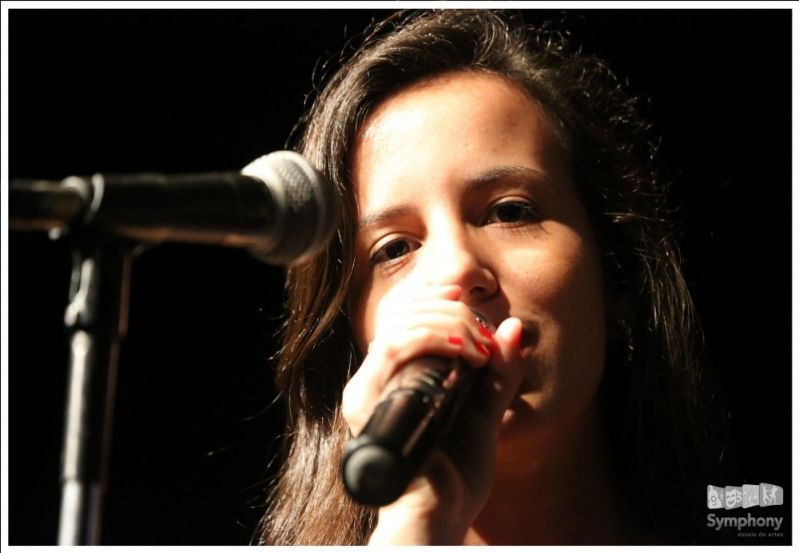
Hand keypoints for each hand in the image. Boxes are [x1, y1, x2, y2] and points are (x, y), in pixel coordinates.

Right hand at [341, 284, 524, 543]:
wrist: (439, 518)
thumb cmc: (456, 476)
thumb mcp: (485, 416)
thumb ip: (498, 375)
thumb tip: (514, 328)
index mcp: (393, 383)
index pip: (401, 318)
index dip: (431, 297)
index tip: (463, 293)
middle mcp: (373, 383)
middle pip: (401, 315)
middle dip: (450, 310)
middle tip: (487, 334)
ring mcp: (366, 391)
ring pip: (399, 326)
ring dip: (447, 323)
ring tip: (481, 347)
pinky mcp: (367, 402)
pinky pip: (394, 349)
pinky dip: (434, 339)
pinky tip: (466, 352)